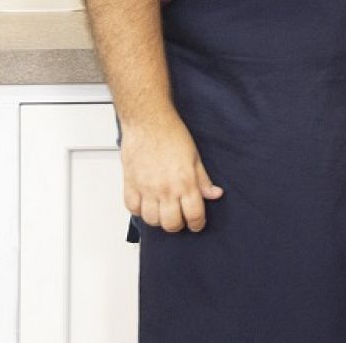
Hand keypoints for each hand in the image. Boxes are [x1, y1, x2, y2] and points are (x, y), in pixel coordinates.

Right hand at [119, 115, 223, 232]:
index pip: (194, 215)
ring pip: (151, 220)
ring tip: (163, 211)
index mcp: (185, 182)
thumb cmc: (171, 134)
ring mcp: (146, 188)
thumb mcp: (195, 157)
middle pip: (172, 224)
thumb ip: (203, 179)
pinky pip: (132, 208)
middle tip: (179, 218)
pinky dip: (139, 210)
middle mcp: (165, 189)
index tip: (196, 223)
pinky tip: (146, 204)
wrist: (148, 121)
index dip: (197, 224)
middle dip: (178, 225)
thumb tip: (215, 194)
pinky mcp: (130, 184)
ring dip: (158, 219)